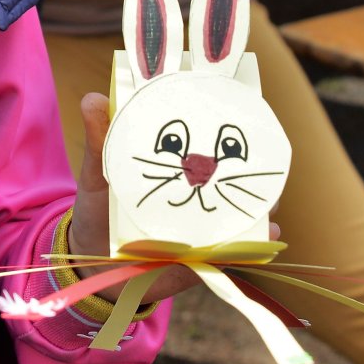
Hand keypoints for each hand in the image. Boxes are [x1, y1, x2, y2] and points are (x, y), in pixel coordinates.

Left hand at [65, 93, 280, 307]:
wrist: (94, 265)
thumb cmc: (97, 211)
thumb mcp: (96, 173)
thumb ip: (99, 140)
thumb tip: (93, 98)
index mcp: (172, 167)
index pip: (203, 141)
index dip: (225, 126)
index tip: (243, 108)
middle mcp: (194, 191)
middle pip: (232, 176)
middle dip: (256, 168)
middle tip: (266, 160)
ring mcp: (202, 224)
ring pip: (242, 211)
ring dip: (261, 205)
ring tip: (271, 201)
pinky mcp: (205, 256)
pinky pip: (236, 251)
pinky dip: (254, 244)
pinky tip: (266, 232)